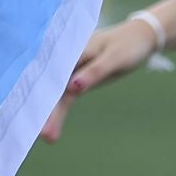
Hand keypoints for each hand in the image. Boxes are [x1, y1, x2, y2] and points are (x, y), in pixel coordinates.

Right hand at [38, 17, 160, 143]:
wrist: (140, 37)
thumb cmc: (128, 45)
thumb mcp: (116, 58)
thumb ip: (94, 71)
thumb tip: (72, 87)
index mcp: (74, 49)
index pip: (54, 73)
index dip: (43, 93)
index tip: (35, 113)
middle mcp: (68, 59)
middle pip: (53, 85)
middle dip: (46, 109)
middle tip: (43, 135)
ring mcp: (72, 68)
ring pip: (58, 92)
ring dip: (52, 114)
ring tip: (48, 138)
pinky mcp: (78, 77)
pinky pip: (65, 95)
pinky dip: (59, 110)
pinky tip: (51, 128)